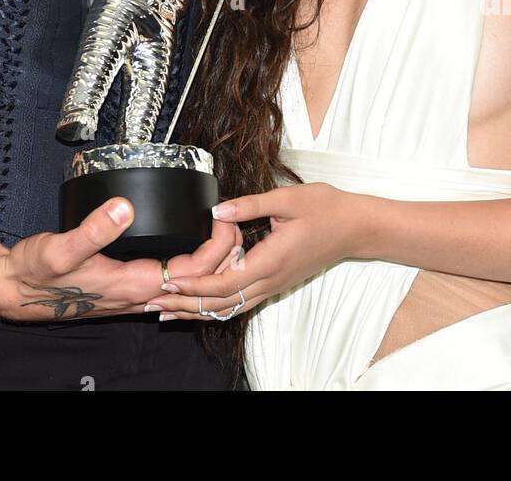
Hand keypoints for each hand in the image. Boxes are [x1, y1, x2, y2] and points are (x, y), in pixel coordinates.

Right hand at [0, 197, 240, 322]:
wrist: (15, 290)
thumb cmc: (37, 273)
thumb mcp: (61, 248)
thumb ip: (94, 229)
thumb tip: (125, 207)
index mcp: (133, 284)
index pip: (193, 271)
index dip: (218, 248)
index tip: (231, 220)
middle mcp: (138, 294)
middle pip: (196, 281)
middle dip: (223, 256)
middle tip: (239, 223)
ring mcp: (131, 294)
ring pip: (183, 283)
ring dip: (208, 263)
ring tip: (224, 234)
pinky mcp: (123, 287)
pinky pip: (166, 281)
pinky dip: (187, 267)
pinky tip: (189, 252)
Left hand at [144, 183, 355, 320]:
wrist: (356, 227)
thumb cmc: (325, 209)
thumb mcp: (287, 198)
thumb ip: (249, 206)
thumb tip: (215, 210)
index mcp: (270, 261)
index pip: (224, 283)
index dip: (194, 286)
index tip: (168, 282)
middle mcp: (270, 280)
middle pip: (222, 305)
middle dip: (186, 307)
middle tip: (154, 306)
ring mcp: (274, 285)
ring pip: (231, 308)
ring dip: (198, 311)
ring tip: (169, 311)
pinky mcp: (277, 282)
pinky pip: (242, 302)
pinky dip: (218, 306)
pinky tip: (202, 304)